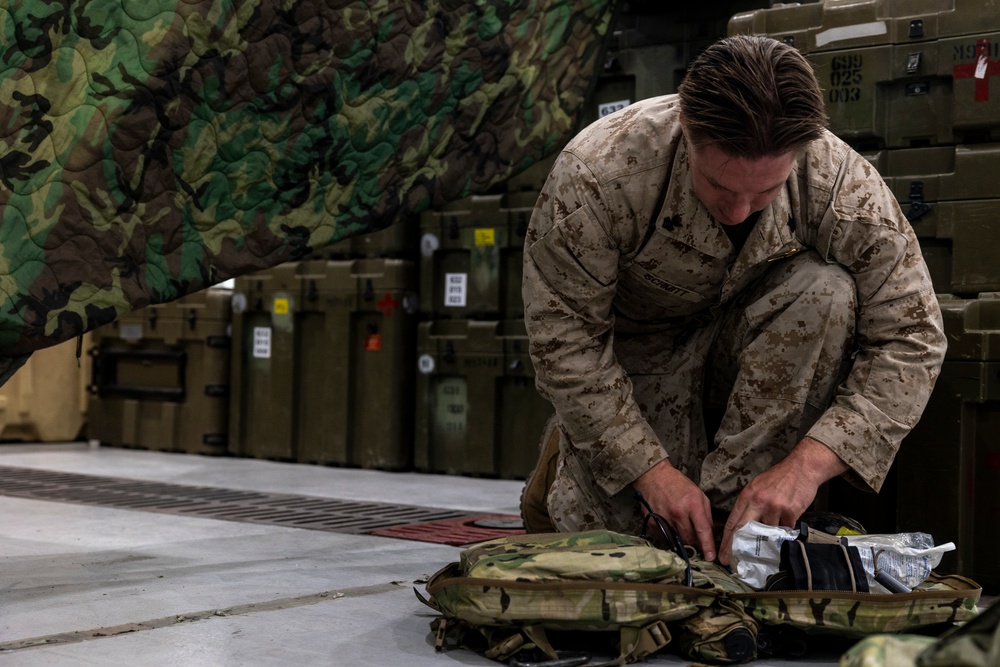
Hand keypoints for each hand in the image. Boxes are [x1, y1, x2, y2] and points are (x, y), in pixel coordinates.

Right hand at [633, 459, 716, 560]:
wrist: (654, 476)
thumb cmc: (679, 484)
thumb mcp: (698, 494)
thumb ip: (706, 514)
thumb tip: (708, 532)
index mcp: (692, 504)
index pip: (703, 530)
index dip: (708, 546)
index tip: (711, 558)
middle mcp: (678, 513)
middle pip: (690, 539)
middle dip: (695, 541)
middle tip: (695, 534)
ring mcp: (664, 519)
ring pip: (678, 540)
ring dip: (683, 539)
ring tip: (682, 529)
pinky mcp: (653, 523)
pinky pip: (666, 538)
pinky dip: (671, 536)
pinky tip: (671, 526)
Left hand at [718, 436, 848, 565]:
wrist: (802, 468)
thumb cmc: (779, 478)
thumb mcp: (757, 486)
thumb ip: (749, 504)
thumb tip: (743, 525)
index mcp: (747, 495)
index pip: (733, 521)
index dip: (726, 539)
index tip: (721, 553)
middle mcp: (758, 502)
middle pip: (743, 529)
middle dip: (734, 547)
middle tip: (730, 561)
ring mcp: (774, 508)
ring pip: (767, 532)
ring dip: (768, 537)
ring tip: (769, 538)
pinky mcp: (790, 512)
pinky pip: (784, 529)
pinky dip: (784, 530)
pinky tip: (786, 524)